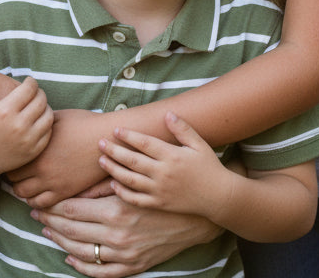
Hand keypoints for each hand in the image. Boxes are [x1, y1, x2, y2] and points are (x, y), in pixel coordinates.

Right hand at [0, 67, 52, 175]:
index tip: (29, 82)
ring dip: (45, 107)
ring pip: (48, 115)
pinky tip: (38, 119)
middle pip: (41, 100)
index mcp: (5, 111)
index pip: (30, 89)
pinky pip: (48, 132)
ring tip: (37, 104)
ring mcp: (28, 140)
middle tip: (34, 92)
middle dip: (39, 92)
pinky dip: (46, 123)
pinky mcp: (33, 151)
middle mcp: (19, 125)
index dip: (31, 82)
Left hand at [8, 108, 107, 206]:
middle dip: (13, 177)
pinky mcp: (66, 192)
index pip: (11, 163)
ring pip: (26, 196)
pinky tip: (39, 192)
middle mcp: (42, 169)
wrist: (105, 138)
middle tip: (18, 172)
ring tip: (27, 183)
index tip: (13, 157)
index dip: (10, 160)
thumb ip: (38, 126)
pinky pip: (43, 205)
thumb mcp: (55, 118)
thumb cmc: (82, 123)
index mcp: (36, 149)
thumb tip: (26, 125)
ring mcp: (54, 183)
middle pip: (14, 182)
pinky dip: (36, 201)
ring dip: (23, 190)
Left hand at [32, 185, 225, 277]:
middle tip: (35, 215)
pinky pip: (102, 272)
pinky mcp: (134, 266)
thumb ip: (106, 178)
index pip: (71, 210)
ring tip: (47, 232)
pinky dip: (83, 267)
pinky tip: (70, 257)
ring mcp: (125, 253)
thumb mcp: (137, 176)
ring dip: (61, 242)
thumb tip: (78, 175)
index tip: (38, 202)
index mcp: (115, 209)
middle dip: (50, 222)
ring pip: (82, 252)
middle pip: (72, 230)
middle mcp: (116, 235)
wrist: (196, 217)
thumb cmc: (164, 189)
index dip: (52, 207)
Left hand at [99, 113, 228, 216]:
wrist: (219, 197)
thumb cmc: (209, 167)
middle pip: (132, 161)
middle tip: (99, 143)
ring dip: (113, 169)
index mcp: (172, 156)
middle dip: (114, 151)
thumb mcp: (199, 144)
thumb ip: (182, 128)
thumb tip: (167, 113)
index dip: (128, 136)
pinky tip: (113, 184)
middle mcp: (163, 173)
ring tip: (101, 160)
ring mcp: (160, 190)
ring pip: (130, 180)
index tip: (115, 129)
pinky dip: (123, 192)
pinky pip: (137, 199)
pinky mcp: (160, 204)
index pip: (144, 143)